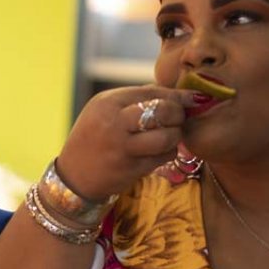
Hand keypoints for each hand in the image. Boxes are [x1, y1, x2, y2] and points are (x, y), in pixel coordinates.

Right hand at [55, 87, 199, 200]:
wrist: (74, 174)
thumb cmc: (94, 137)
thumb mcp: (103, 109)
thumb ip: (134, 99)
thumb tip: (172, 93)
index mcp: (107, 103)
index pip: (152, 93)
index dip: (177, 95)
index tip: (193, 98)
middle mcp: (114, 123)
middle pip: (162, 111)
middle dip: (179, 114)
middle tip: (179, 118)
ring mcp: (123, 148)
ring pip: (167, 136)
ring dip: (176, 135)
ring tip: (171, 135)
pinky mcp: (131, 169)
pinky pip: (163, 157)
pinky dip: (169, 152)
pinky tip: (162, 150)